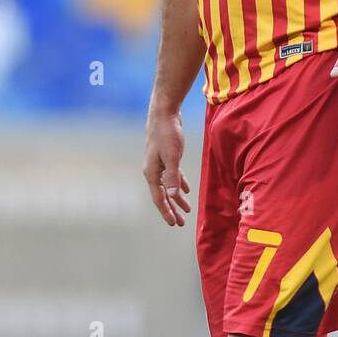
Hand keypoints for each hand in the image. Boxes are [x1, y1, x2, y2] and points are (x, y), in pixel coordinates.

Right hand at [143, 110, 192, 226]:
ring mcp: (158, 164)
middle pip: (163, 195)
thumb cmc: (168, 134)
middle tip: (181, 223)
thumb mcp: (172, 156)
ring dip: (177, 198)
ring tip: (186, 209)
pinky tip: (186, 189)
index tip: (174, 224)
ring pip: (168, 186)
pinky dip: (179, 183)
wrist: (164, 113)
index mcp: (151, 173)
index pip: (159, 198)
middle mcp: (152, 170)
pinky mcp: (166, 156)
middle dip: (172, 209)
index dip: (167, 212)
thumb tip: (174, 196)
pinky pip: (172, 175)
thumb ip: (173, 177)